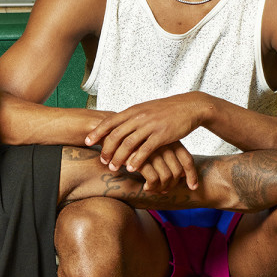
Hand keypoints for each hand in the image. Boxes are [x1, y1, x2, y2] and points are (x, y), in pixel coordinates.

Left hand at [84, 94, 203, 188]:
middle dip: (106, 149)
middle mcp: (139, 117)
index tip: (87, 142)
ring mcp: (150, 126)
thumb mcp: (145, 109)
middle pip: (116, 135)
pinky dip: (136, 161)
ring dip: (119, 158)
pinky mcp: (162, 135)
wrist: (189, 106)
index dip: (97, 132)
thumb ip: (131, 117)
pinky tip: (131, 169)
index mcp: (133, 110)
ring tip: (113, 168)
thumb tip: (116, 125)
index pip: (110, 121)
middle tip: (102, 161)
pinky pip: (145, 150)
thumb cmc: (166, 110)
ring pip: (128, 144)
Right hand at [130, 142, 198, 193]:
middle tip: (164, 191)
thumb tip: (179, 174)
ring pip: (167, 177)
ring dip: (161, 188)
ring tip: (153, 190)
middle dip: (172, 186)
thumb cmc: (133, 139)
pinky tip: (146, 188)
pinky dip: (151, 187)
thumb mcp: (152, 142)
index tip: (193, 187)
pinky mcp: (141, 159)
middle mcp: (164, 145)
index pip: (187, 160)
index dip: (192, 175)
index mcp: (170, 140)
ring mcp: (154, 152)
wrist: (112, 129)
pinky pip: (154, 179)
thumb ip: (166, 154)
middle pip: (178, 172)